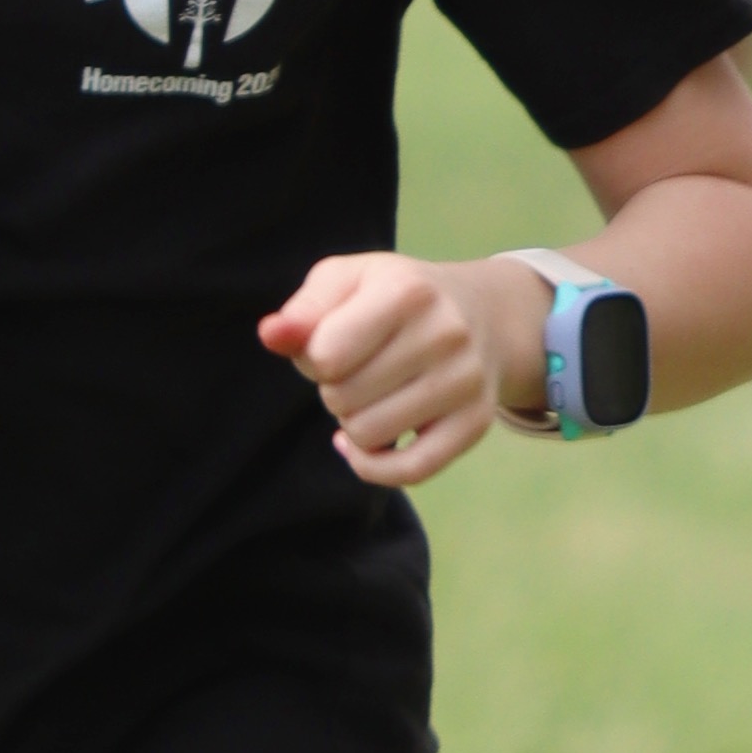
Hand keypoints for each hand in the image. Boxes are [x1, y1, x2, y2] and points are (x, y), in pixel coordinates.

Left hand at [258, 251, 529, 487]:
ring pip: (369, 436)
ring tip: (373, 394)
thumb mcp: (346, 281)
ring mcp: (465, 381)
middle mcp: (445, 333)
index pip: (325, 356)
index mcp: (407, 290)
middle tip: (359, 369)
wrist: (481, 313)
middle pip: (342, 399)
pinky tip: (366, 446)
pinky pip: (408, 471)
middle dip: (334, 389)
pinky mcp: (476, 422)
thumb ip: (303, 310)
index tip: (333, 342)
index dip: (314, 358)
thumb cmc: (394, 297)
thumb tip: (271, 335)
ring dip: (354, 423)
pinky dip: (374, 465)